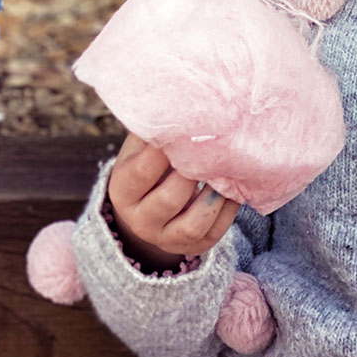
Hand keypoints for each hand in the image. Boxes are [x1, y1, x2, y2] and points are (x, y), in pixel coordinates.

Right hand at [106, 134, 240, 271]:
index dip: (160, 154)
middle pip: (167, 201)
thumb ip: (153, 135)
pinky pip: (213, 234)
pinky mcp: (192, 248)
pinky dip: (228, 212)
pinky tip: (235, 190)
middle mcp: (140, 221)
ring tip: (224, 173)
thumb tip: (176, 109)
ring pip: (192, 225)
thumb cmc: (146, 167)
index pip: (140, 173)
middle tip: (206, 153)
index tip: (180, 133)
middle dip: (190, 175)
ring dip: (212, 198)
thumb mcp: (138, 151)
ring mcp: (166, 239)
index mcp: (122, 192)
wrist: (147, 210)